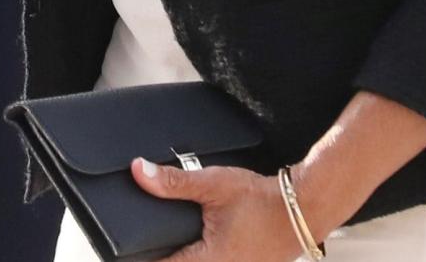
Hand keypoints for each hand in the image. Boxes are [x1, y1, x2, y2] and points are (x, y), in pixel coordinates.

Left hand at [130, 158, 307, 261]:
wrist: (302, 208)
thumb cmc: (262, 199)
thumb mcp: (213, 185)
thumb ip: (174, 182)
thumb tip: (139, 172)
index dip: (139, 259)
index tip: (122, 252)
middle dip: (164, 256)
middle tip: (147, 243)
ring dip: (182, 256)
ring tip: (170, 241)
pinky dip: (199, 255)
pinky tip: (195, 240)